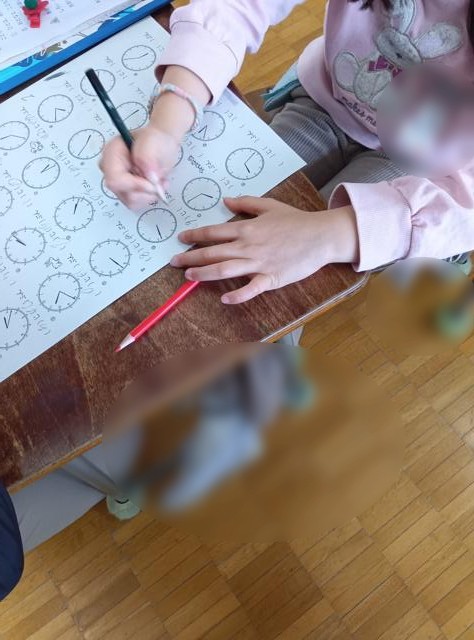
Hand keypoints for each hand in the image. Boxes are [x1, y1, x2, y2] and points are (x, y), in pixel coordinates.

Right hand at [99, 124, 179, 209]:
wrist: (162, 144)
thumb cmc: (155, 140)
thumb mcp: (152, 142)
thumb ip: (147, 158)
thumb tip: (149, 178)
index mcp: (111, 153)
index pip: (115, 180)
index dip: (135, 186)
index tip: (153, 185)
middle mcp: (110, 170)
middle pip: (123, 193)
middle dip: (144, 190)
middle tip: (158, 179)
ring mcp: (117, 182)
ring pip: (131, 201)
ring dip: (149, 194)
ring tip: (158, 180)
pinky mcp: (126, 192)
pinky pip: (136, 204)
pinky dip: (149, 197)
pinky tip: (155, 185)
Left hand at [171, 197, 358, 303]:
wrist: (320, 236)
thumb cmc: (296, 221)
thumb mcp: (269, 205)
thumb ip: (245, 203)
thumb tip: (225, 200)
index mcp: (247, 228)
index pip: (214, 232)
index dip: (195, 235)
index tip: (181, 239)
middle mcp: (248, 246)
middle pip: (213, 252)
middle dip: (191, 257)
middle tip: (174, 262)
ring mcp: (259, 263)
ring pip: (225, 269)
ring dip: (205, 273)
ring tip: (189, 277)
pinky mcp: (271, 278)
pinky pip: (251, 288)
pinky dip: (238, 294)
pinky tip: (224, 298)